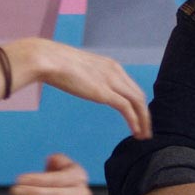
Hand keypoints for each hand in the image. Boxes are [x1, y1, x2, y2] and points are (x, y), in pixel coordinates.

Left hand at [9, 154, 93, 194]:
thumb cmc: (55, 177)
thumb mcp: (57, 164)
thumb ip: (56, 160)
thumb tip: (51, 160)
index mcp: (80, 176)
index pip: (59, 179)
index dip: (38, 180)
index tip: (18, 179)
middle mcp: (83, 194)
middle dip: (33, 194)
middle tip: (14, 191)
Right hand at [27, 39, 151, 139]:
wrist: (48, 59)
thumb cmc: (56, 63)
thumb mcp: (80, 69)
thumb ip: (87, 76)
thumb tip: (82, 81)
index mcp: (111, 66)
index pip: (132, 87)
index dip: (138, 103)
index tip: (139, 117)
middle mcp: (116, 71)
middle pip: (139, 95)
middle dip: (144, 114)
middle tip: (146, 130)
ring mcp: (111, 81)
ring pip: (137, 102)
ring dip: (143, 120)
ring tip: (143, 135)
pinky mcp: (104, 92)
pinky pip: (126, 108)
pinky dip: (134, 121)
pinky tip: (135, 131)